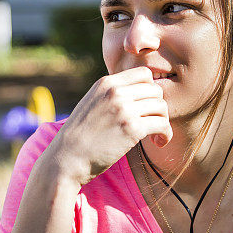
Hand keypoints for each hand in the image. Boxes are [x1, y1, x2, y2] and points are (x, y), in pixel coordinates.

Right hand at [51, 66, 172, 184]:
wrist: (67, 158)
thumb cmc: (80, 135)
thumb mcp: (92, 102)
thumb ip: (112, 93)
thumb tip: (136, 92)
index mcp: (106, 83)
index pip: (144, 73)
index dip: (150, 89)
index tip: (146, 106)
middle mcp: (116, 92)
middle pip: (156, 90)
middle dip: (158, 107)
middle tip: (153, 122)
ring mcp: (124, 109)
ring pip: (161, 106)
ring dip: (163, 121)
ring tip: (155, 134)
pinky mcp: (132, 129)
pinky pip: (162, 125)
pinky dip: (165, 134)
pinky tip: (159, 142)